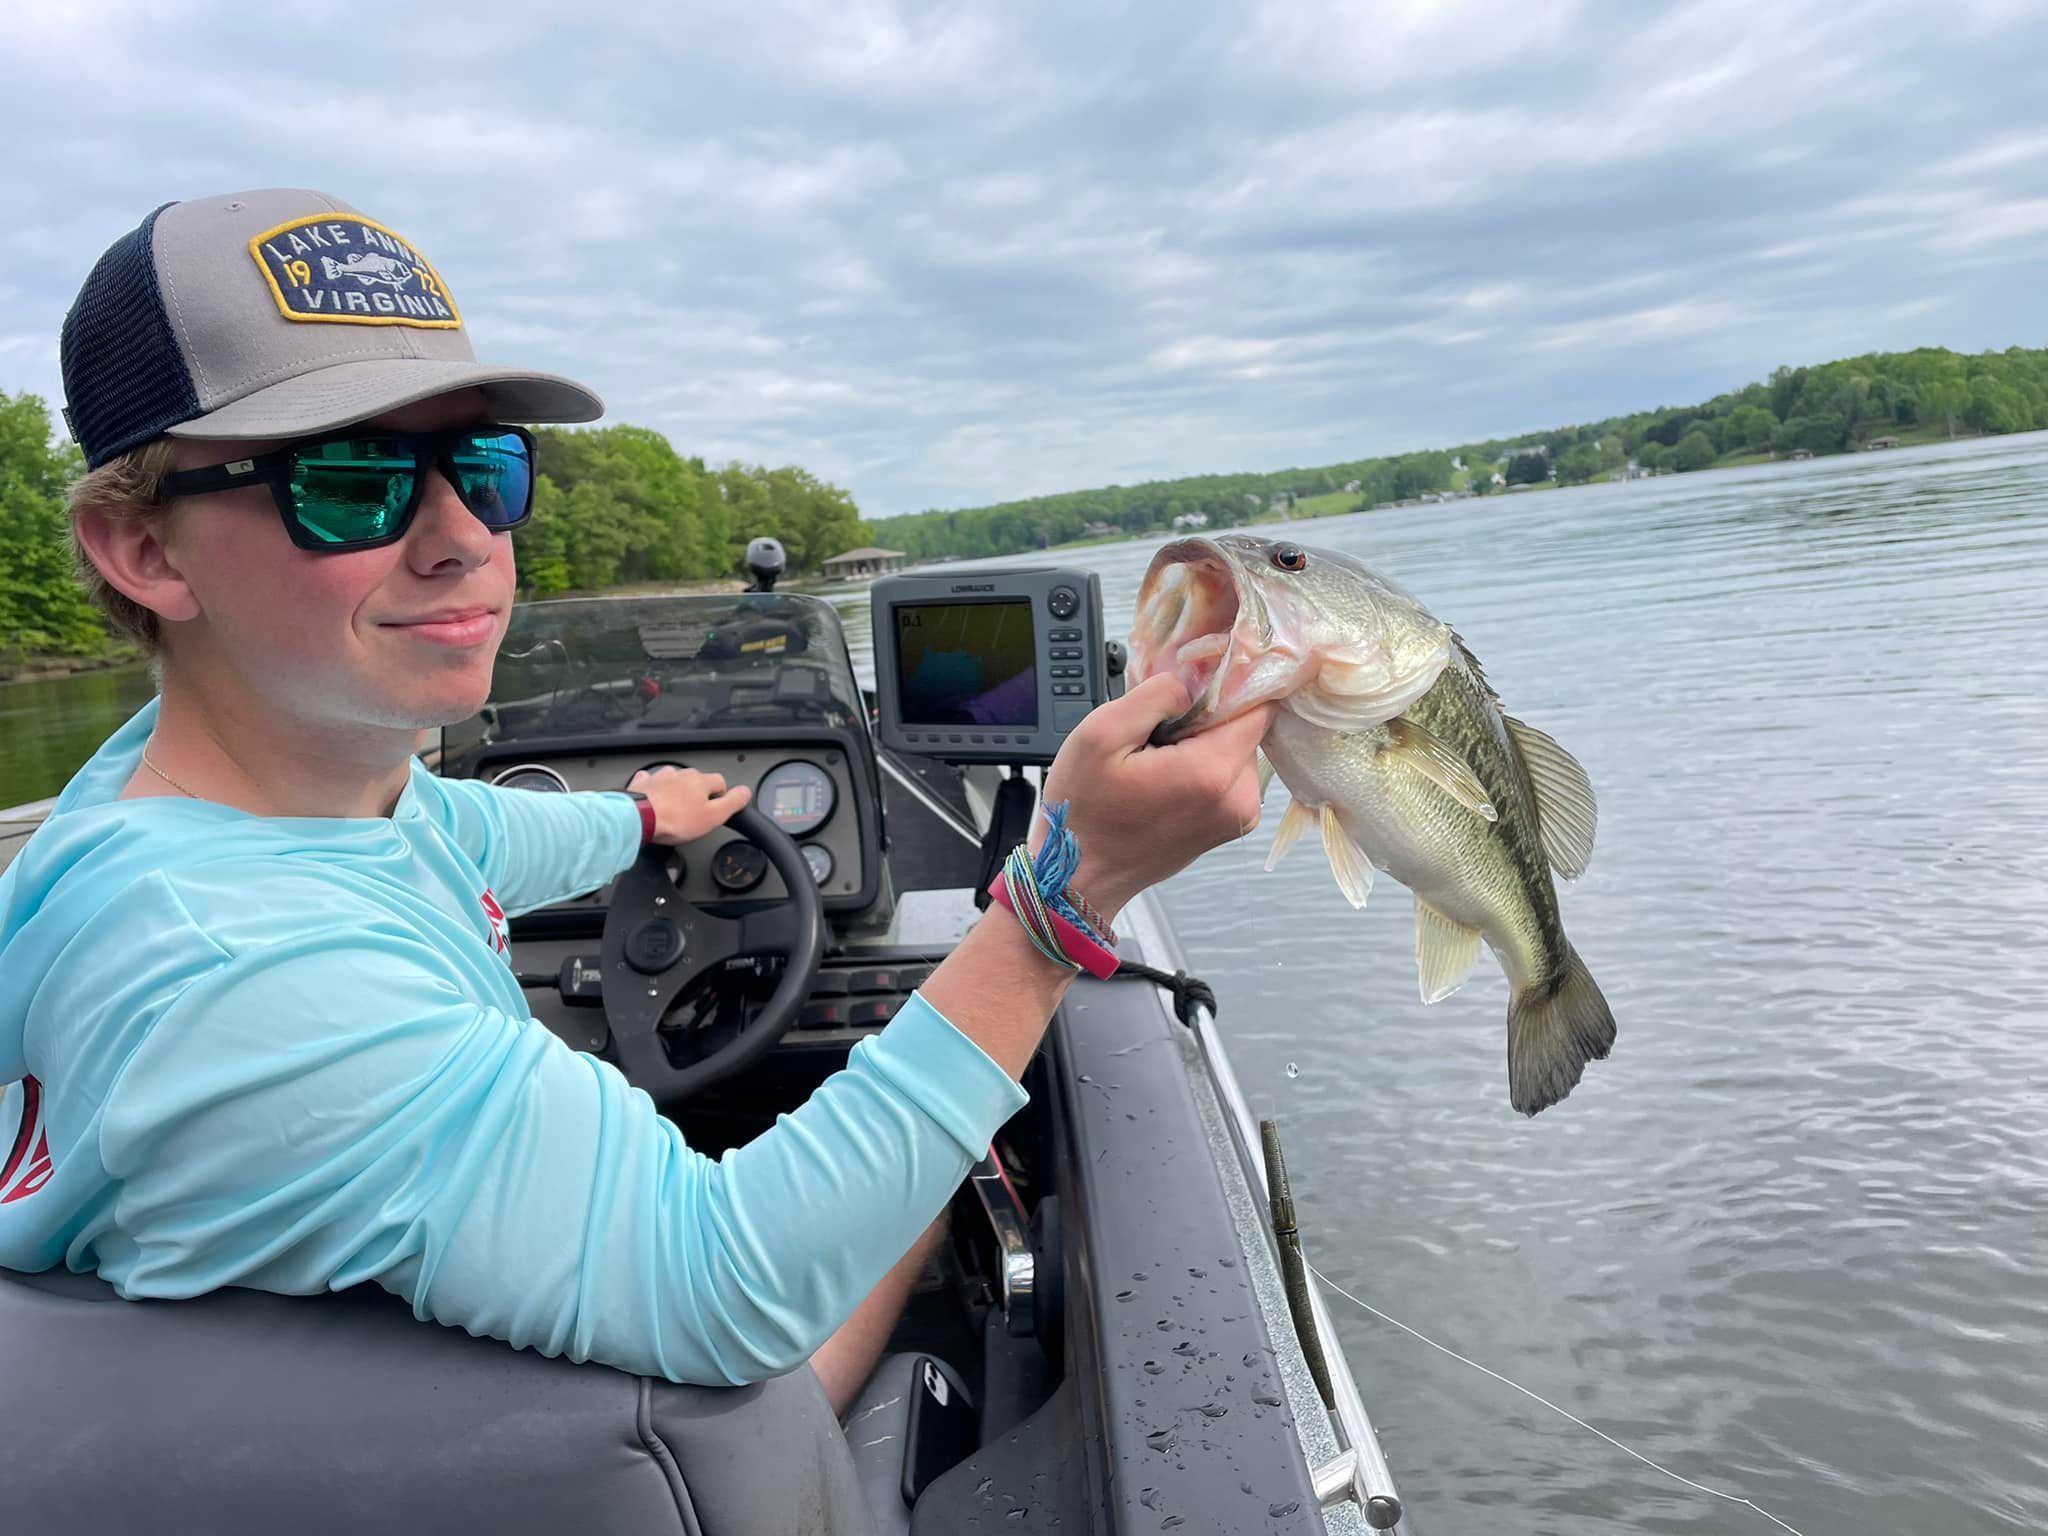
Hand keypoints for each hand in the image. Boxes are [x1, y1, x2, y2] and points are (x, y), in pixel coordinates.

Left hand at [629, 765, 751, 843]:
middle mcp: (681, 774)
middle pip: (696, 780)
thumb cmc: (673, 820)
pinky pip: (651, 781)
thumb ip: (733, 802)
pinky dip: (654, 788)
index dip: (721, 796)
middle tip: (694, 813)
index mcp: (701, 781)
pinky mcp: (642, 783)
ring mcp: (660, 777)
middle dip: (697, 794)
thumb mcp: (713, 817)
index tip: (717, 808)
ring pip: (674, 779)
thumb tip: (745, 792)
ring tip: (673, 808)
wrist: (637, 818)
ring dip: (676, 789)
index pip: (720, 782)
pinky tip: (653, 800)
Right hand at [1035, 674, 1271, 925]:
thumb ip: (1156, 694)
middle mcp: (1239, 798)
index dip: (1226, 685)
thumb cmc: (1084, 811)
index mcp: (1211, 772)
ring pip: (1238, 749)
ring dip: (1204, 743)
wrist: (1080, 876)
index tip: (1188, 690)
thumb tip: (1195, 680)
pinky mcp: (1232, 824)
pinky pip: (1230, 774)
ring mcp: (1239, 816)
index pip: (1258, 704)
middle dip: (1207, 718)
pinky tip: (1165, 779)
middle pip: (1247, 726)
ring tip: (1157, 761)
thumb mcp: (1100, 734)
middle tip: (1157, 736)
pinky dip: (1204, 767)